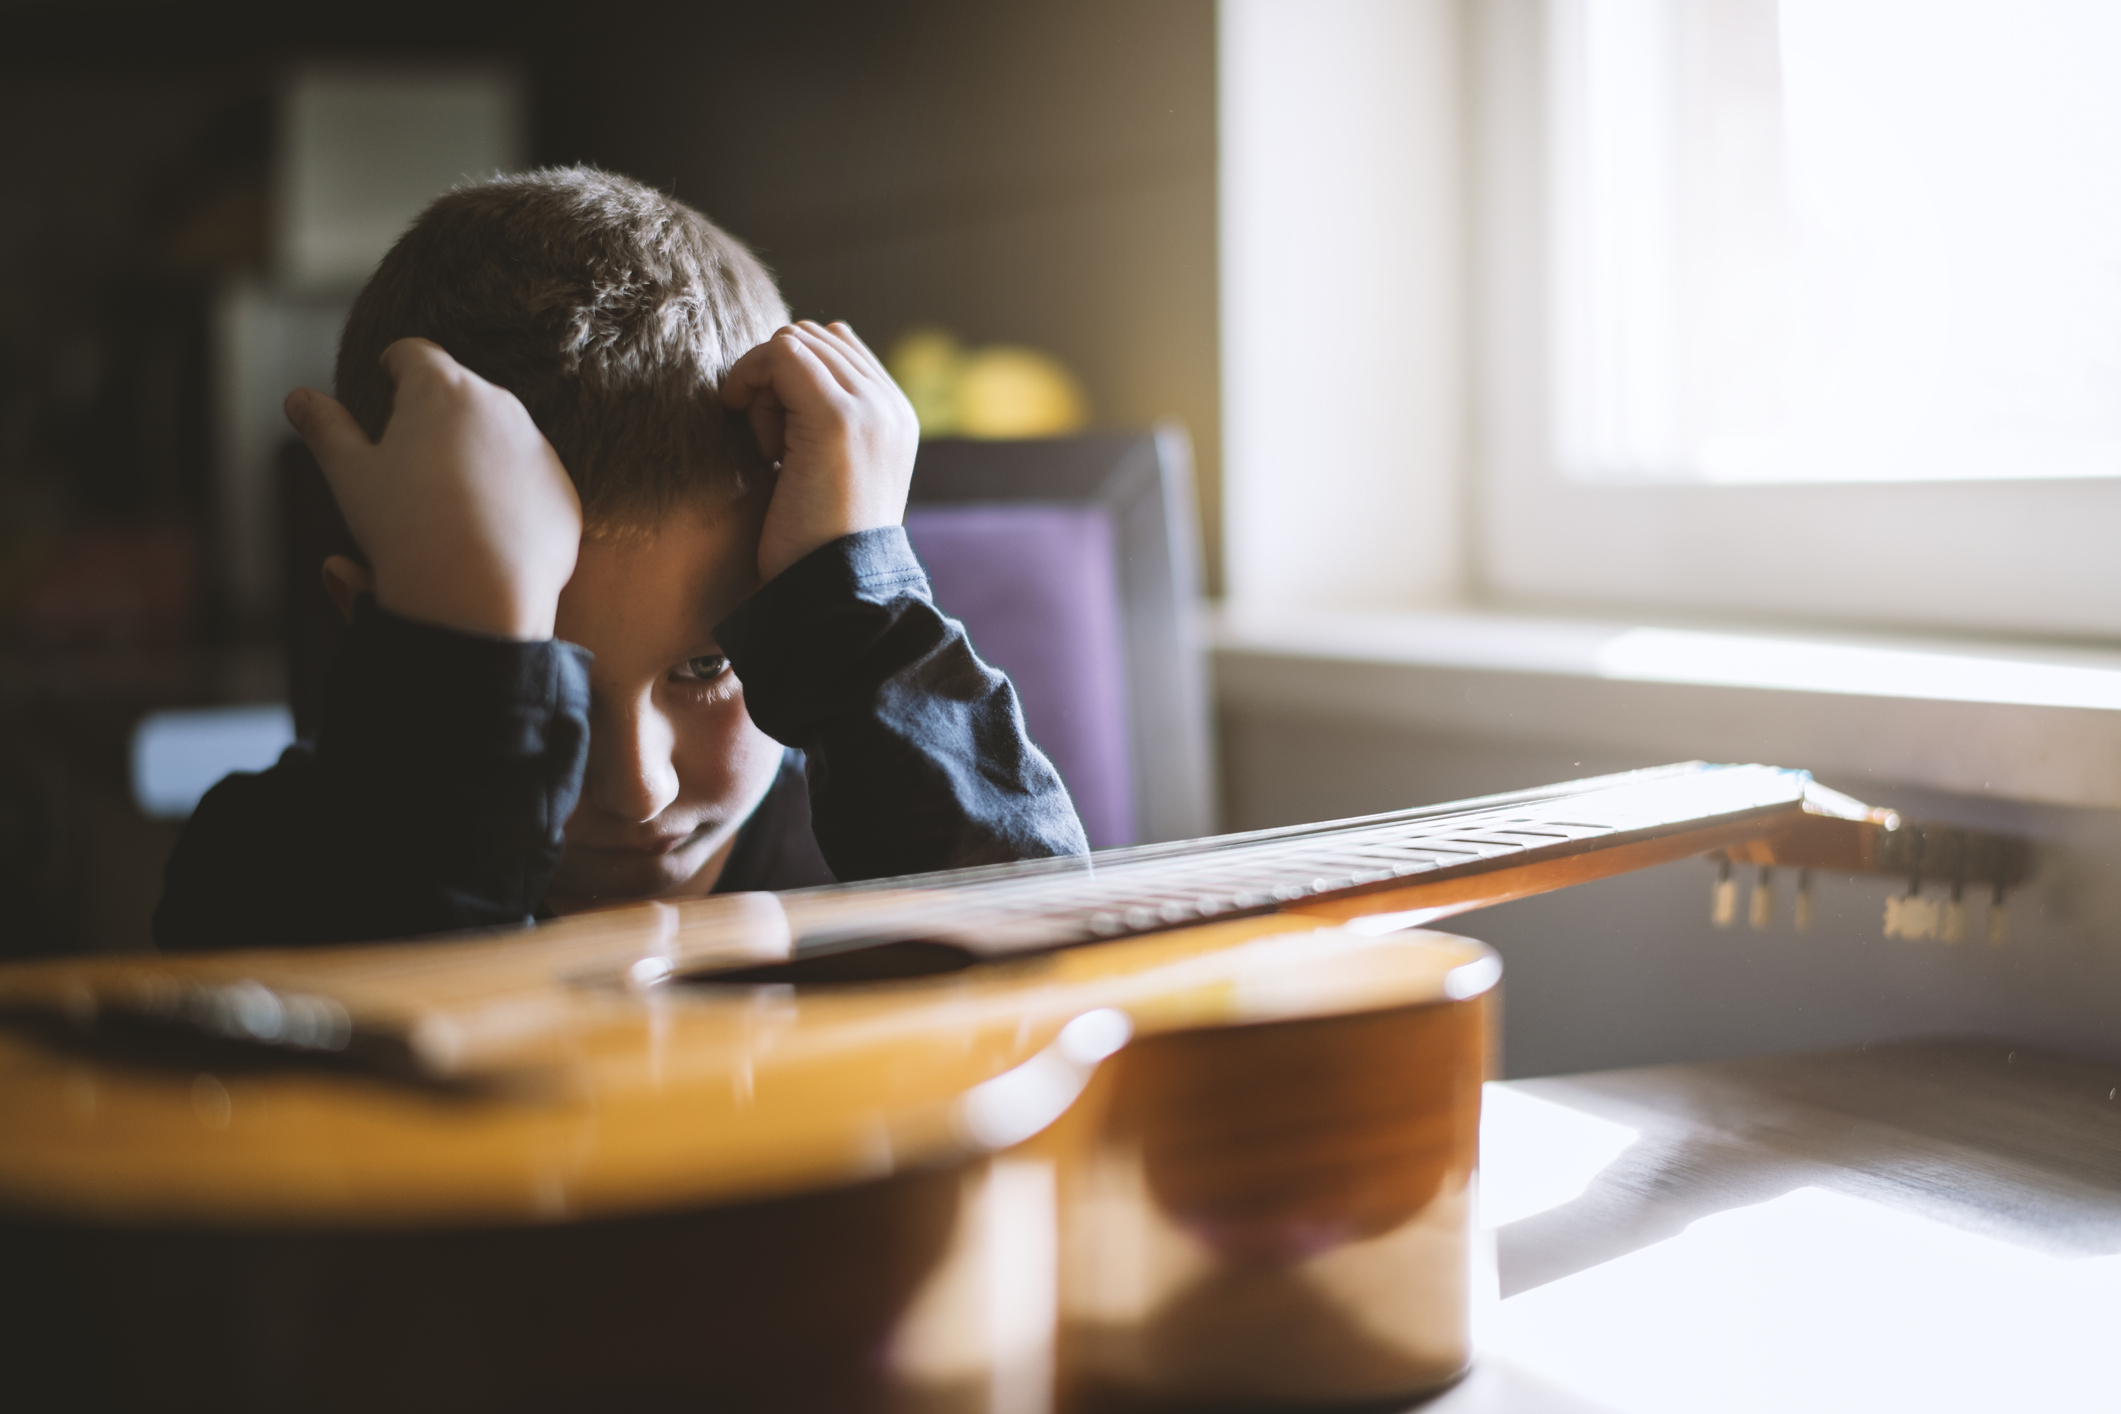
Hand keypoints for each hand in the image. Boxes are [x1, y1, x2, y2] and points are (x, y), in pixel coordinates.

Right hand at [285, 338, 581, 640]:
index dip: (395, 362)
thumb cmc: (404, 527)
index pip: (414, 353)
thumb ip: (325, 428)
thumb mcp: (350, 474)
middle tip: (411, 447)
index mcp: (441, 389)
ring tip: (445, 495)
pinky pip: (530, 482)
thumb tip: (298, 398)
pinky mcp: (563, 492)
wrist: (476, 595)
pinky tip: (483, 528)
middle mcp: (499, 406)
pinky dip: (509, 495)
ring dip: (475, 452)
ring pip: (500, 437)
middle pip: (461, 393)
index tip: (386, 372)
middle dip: (436, 411)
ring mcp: (538, 449)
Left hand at [720, 321, 918, 582]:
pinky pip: (779, 352)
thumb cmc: (814, 545)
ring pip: (793, 341)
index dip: (791, 380)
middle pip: (810, 339)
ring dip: (763, 388)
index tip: (779, 440)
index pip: (835, 347)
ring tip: (770, 451)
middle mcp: (891, 405)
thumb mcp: (826, 472)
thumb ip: (820, 417)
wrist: (834, 593)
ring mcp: (869, 408)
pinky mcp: (838, 415)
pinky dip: (750, 382)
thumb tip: (788, 357)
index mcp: (896, 417)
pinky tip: (757, 442)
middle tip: (770, 448)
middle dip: (775, 382)